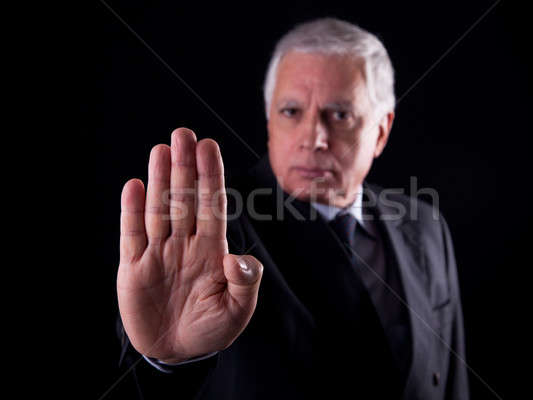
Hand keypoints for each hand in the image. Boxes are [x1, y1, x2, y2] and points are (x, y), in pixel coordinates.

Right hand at [117, 128, 262, 362]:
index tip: (210, 147)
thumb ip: (244, 282)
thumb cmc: (211, 329)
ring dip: (159, 180)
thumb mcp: (237, 310)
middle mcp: (185, 244)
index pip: (212, 206)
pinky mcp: (133, 267)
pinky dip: (132, 211)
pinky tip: (135, 186)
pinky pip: (132, 235)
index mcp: (212, 250)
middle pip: (184, 199)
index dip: (210, 177)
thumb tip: (237, 256)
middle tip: (184, 134)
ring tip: (161, 149)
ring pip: (159, 209)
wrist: (176, 351)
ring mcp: (158, 253)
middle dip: (185, 168)